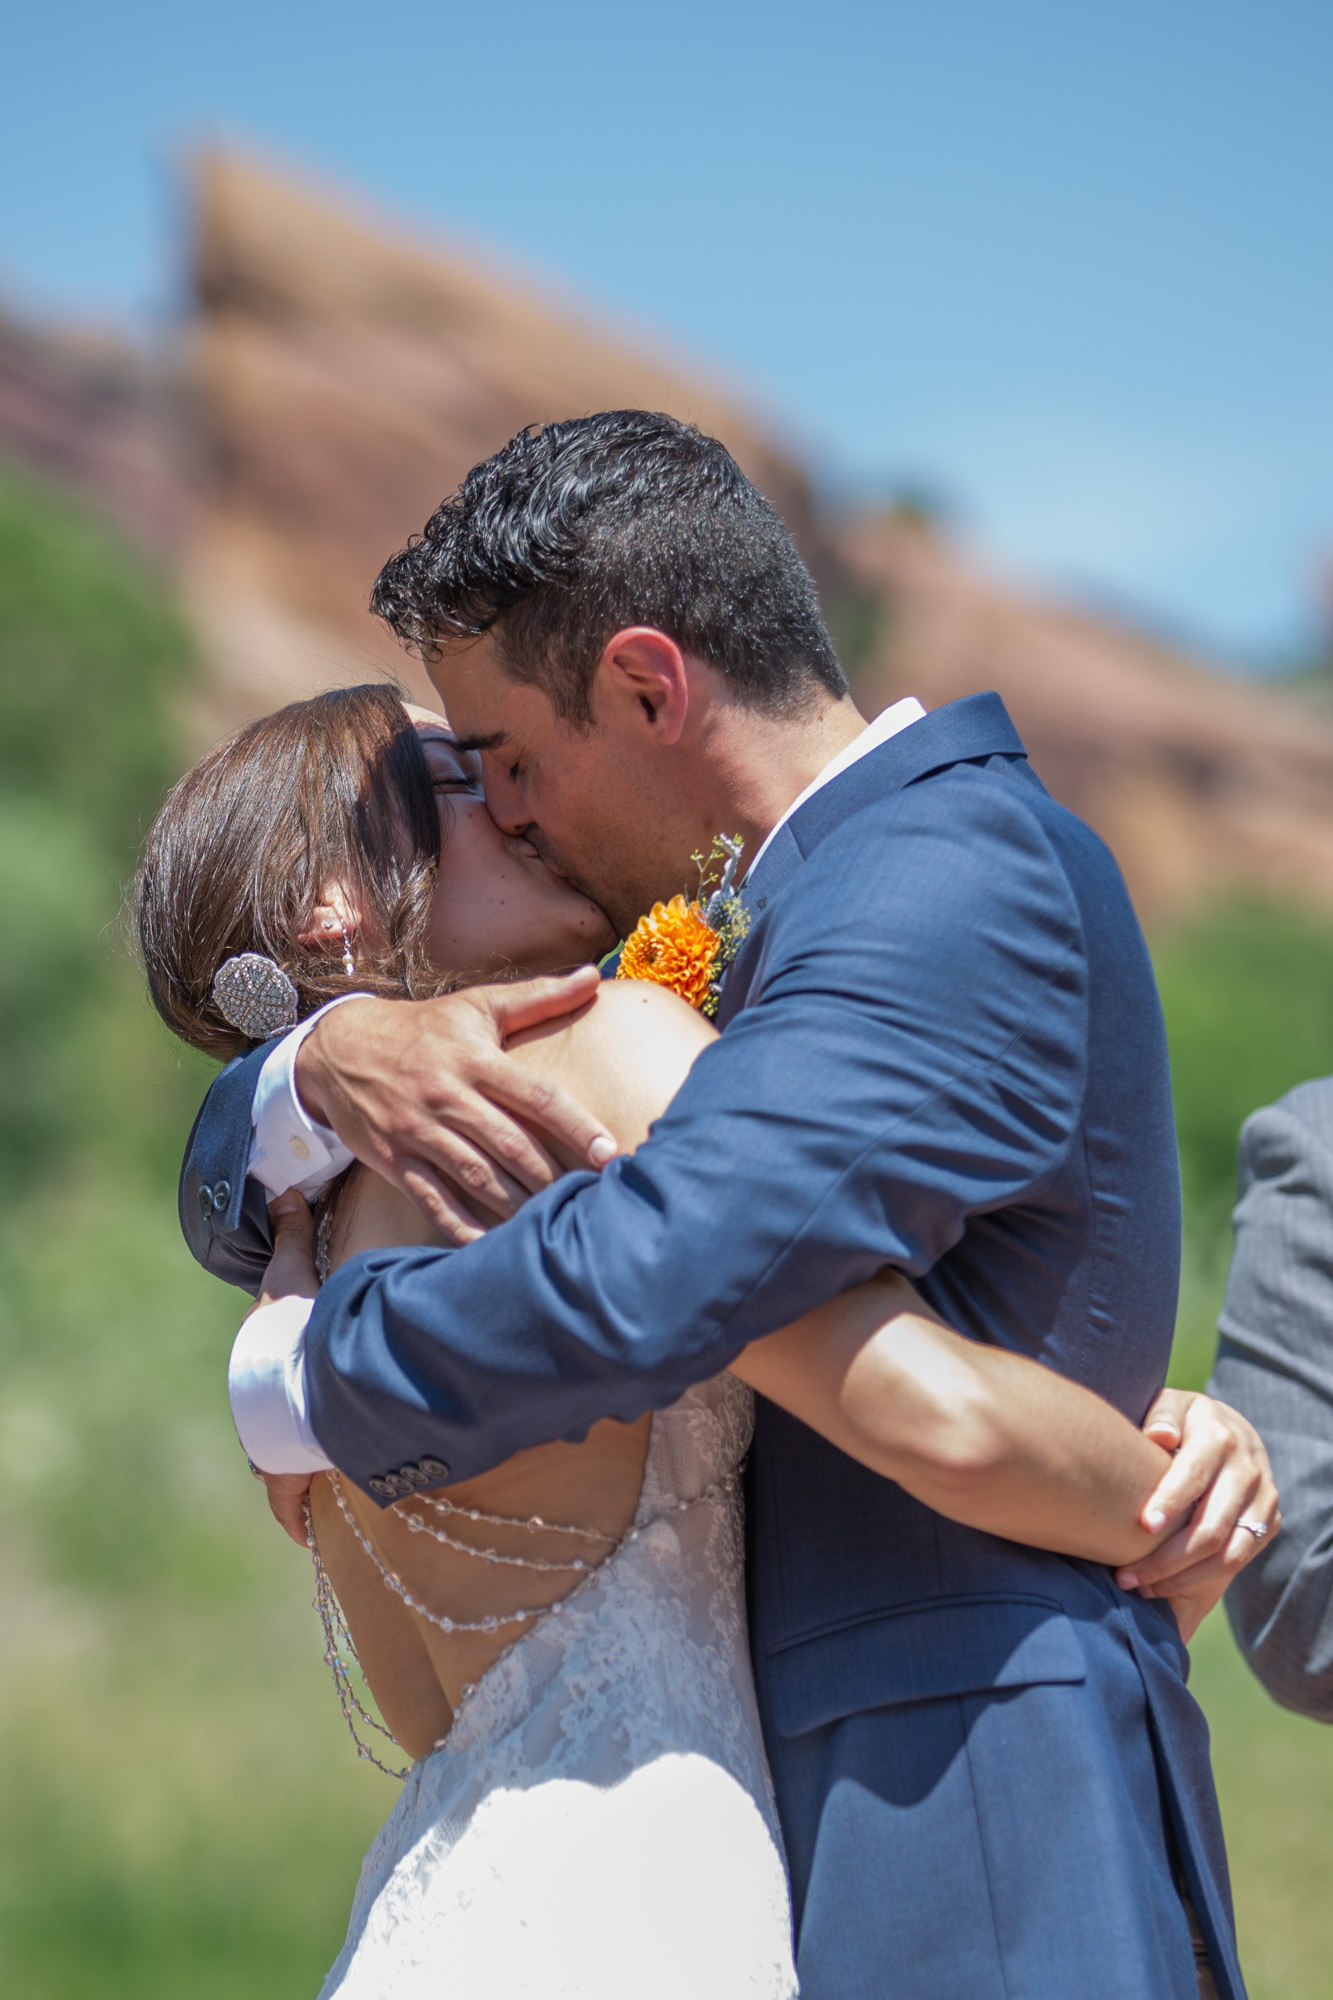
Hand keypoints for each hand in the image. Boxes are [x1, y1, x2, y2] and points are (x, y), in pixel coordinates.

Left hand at [243, 1193, 319, 1544]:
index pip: (258, 1387)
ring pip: (276, 1471)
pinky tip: (302, 1537)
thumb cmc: (299, 1327)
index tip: (287, 1402)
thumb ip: (294, 1236)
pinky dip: (295, 1520)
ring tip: (309, 1490)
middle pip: (265, 1434)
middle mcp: (254, 1418)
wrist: (305, 1375)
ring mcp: (271, 1452)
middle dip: (279, 1443)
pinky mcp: (289, 1479)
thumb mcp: (294, 1276)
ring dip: (287, 1480)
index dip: (274, 1392)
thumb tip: (283, 1192)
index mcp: (255, 1373)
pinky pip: (291, 1507)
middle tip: (301, 1448)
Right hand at [295, 969, 616, 1243]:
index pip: (536, 1096)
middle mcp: (447, 1094)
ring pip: (477, 1176)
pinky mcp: (393, 1159)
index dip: (576, 1126)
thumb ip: (539, 996)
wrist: (340, 1049)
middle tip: (591, 1201)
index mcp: (474, 1058)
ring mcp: (418, 1130)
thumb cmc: (424, 1029)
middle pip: (510, 1144)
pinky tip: (494, 1246)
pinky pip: (433, 1200)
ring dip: (518, 1204)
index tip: (608, 1153)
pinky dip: (463, 1227)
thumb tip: (594, 975)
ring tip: (554, 1224)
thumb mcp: (477, 1006)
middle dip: (553, 1176)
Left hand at [1115, 1387, 1280, 1641]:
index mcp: (1219, 1437)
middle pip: (1210, 1526)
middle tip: (1125, 1576)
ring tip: (1143, 1587)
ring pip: (1228, 1553)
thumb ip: (1162, 1416)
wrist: (1231, 1429)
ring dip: (1183, 1577)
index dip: (1170, 1502)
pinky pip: (1240, 1559)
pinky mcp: (1270, 1520)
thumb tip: (1160, 1437)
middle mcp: (1247, 1469)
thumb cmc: (1183, 1420)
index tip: (1142, 1526)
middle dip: (1166, 1557)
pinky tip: (1168, 1584)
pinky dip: (1204, 1578)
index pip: (1194, 1476)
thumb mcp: (1171, 1406)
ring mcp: (1263, 1498)